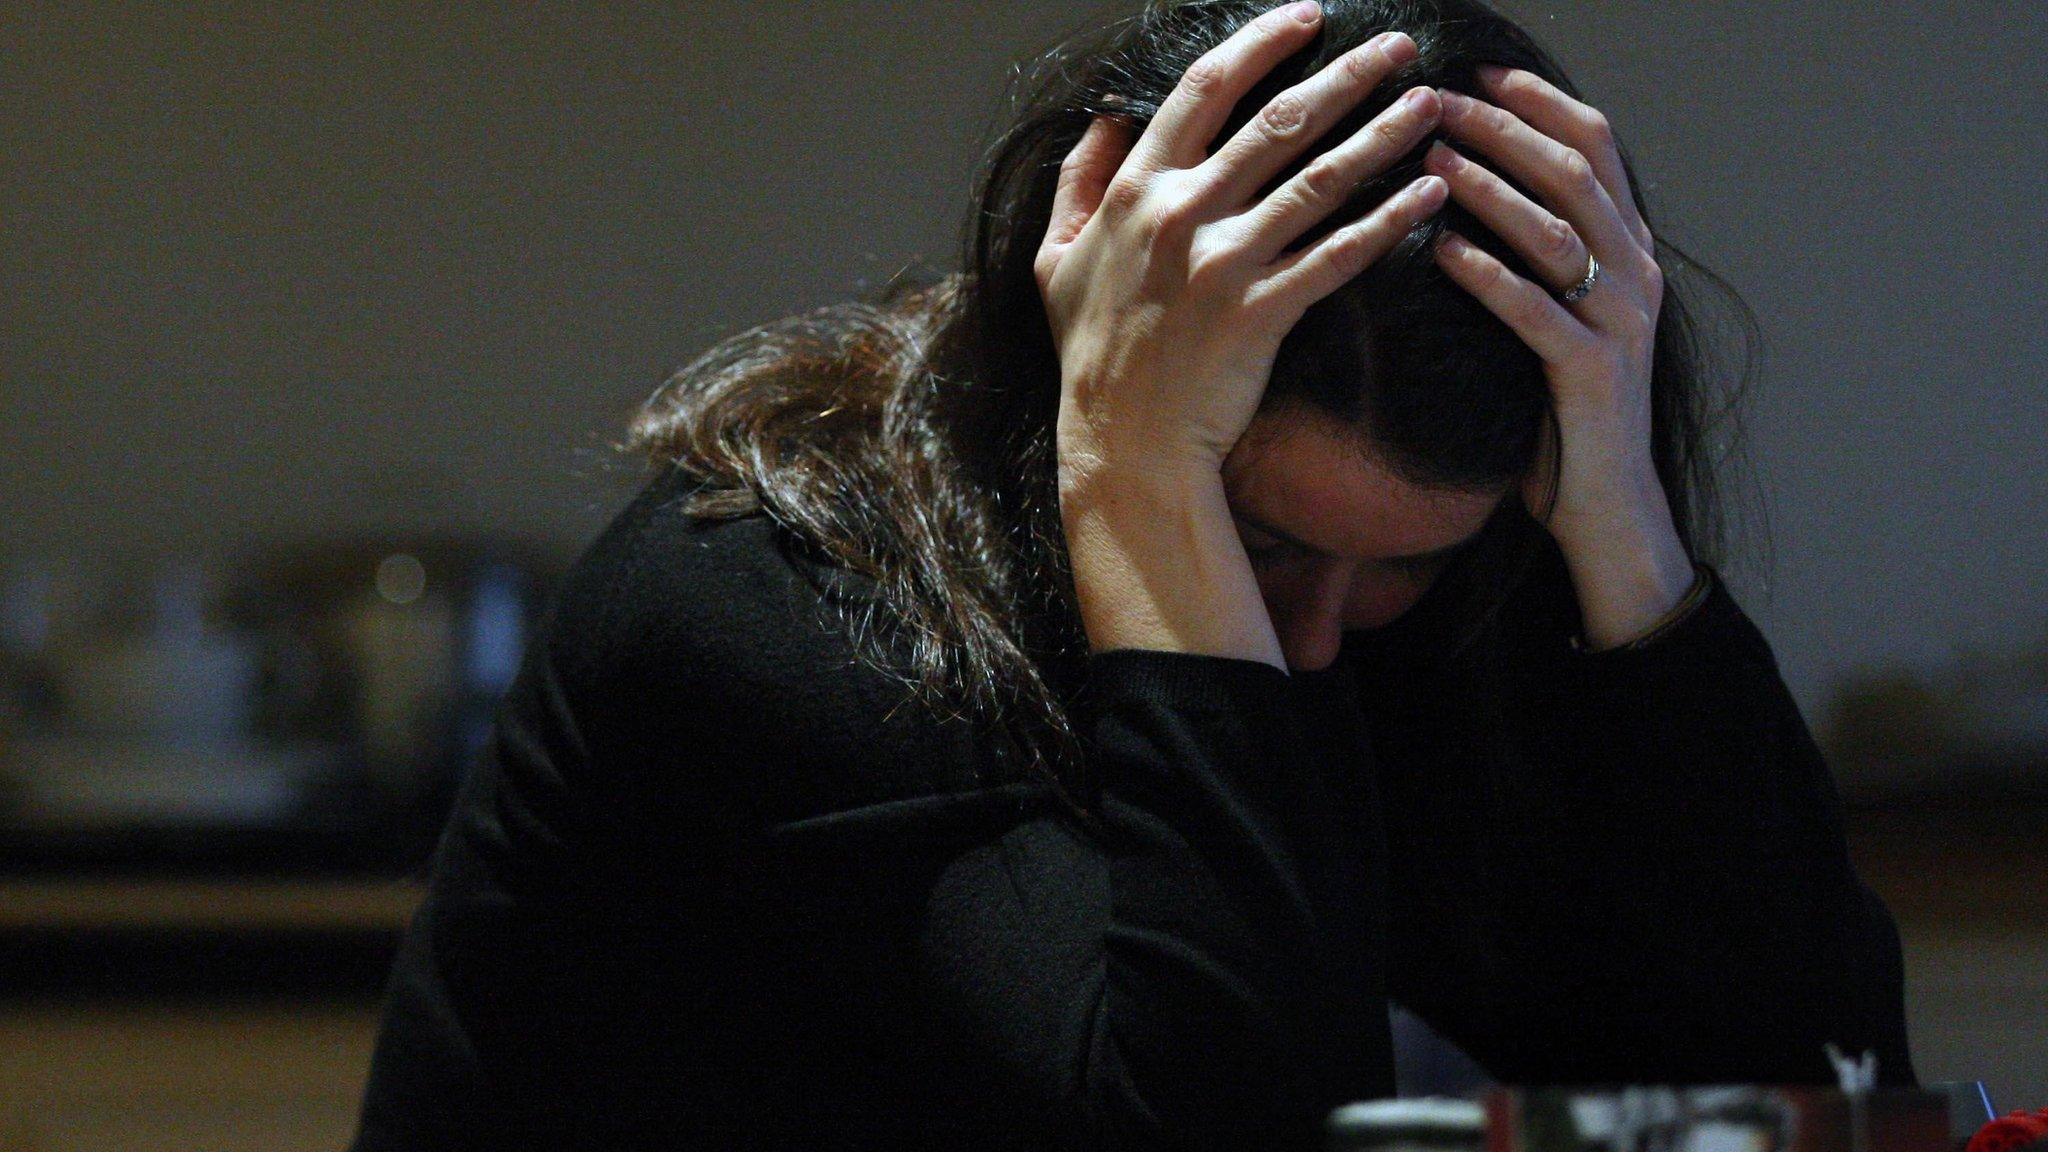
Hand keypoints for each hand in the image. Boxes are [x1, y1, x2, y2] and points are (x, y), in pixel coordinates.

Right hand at [1034, 2, 1446, 484]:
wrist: (1122, 444)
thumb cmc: (1091, 354)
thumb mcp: (1054, 260)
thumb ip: (1077, 183)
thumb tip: (1101, 120)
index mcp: (1136, 190)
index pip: (1205, 89)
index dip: (1261, 43)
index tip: (1308, 15)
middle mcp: (1182, 213)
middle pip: (1279, 121)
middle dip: (1347, 74)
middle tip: (1398, 45)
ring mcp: (1225, 263)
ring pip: (1319, 179)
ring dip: (1382, 134)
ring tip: (1430, 103)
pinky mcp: (1264, 312)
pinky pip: (1339, 255)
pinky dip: (1389, 222)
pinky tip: (1430, 195)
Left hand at [1423, 67, 1694, 647]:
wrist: (1606, 507)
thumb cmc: (1563, 414)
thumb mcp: (1555, 319)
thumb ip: (1532, 261)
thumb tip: (1460, 199)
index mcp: (1628, 250)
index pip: (1595, 147)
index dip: (1539, 103)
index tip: (1479, 71)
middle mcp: (1635, 274)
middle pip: (1572, 172)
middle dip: (1502, 129)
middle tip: (1435, 101)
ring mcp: (1620, 322)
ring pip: (1556, 230)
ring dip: (1490, 188)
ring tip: (1429, 159)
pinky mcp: (1593, 373)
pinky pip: (1536, 309)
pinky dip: (1488, 274)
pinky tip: (1441, 250)